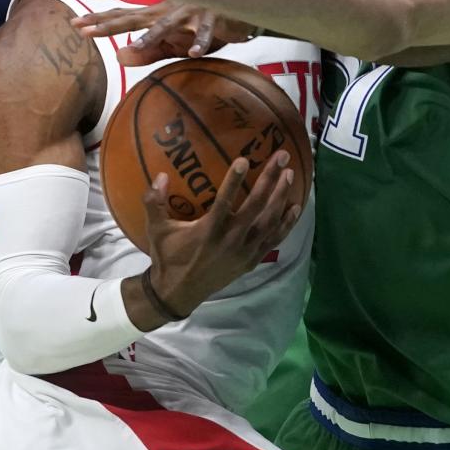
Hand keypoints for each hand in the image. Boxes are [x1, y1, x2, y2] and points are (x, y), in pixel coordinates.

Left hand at [70, 2, 257, 64]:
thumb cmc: (201, 22)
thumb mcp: (174, 42)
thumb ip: (149, 53)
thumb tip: (119, 58)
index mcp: (158, 13)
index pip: (123, 17)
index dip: (101, 21)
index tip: (77, 24)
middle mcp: (168, 9)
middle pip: (134, 18)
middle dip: (109, 25)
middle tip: (84, 29)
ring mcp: (189, 11)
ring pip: (168, 25)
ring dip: (152, 36)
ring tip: (135, 47)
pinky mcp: (212, 16)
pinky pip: (206, 32)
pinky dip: (201, 41)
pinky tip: (194, 52)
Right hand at [140, 155, 299, 318]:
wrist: (179, 292)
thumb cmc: (168, 256)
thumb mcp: (156, 230)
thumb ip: (154, 201)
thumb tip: (161, 175)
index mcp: (208, 231)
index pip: (224, 201)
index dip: (234, 180)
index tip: (245, 160)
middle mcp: (230, 240)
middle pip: (256, 206)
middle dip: (271, 179)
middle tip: (282, 157)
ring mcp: (244, 251)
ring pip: (269, 222)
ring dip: (281, 197)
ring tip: (289, 175)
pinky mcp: (251, 260)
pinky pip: (274, 240)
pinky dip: (286, 224)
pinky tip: (295, 207)